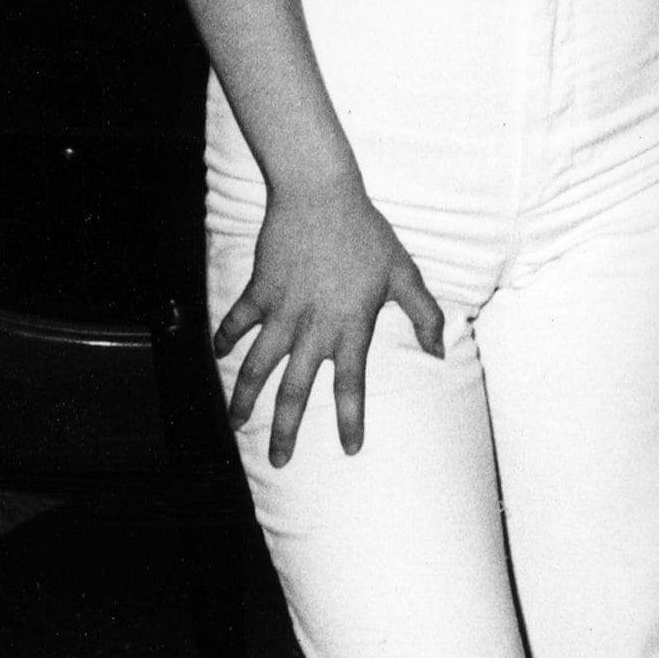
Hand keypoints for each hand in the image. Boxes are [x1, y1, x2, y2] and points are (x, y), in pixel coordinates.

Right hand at [214, 174, 446, 465]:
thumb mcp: (404, 273)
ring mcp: (281, 312)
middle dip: (285, 430)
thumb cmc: (368, 234)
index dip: (350, 420)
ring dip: (243, 397)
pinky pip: (236, 323)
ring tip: (235, 423)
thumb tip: (440, 350)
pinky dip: (224, 339)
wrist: (321, 196)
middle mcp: (312, 328)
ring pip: (256, 366)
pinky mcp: (257, 292)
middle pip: (295, 391)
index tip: (350, 450)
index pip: (351, 385)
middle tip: (279, 461)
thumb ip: (424, 314)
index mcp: (350, 327)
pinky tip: (218, 355)